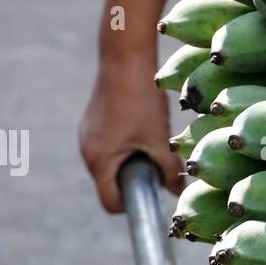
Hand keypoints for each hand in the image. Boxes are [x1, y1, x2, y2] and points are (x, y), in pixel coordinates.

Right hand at [80, 56, 183, 212]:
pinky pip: (108, 147)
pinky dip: (124, 148)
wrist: (124, 58)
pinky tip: (141, 129)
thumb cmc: (142, 101)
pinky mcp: (92, 122)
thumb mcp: (159, 139)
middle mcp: (87, 151)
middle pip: (110, 184)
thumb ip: (169, 170)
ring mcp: (87, 135)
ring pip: (110, 164)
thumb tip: (178, 192)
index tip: (152, 192)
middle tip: (158, 167)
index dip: (132, 205)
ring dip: (130, 163)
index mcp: (99, 161)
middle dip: (134, 182)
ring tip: (151, 144)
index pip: (111, 203)